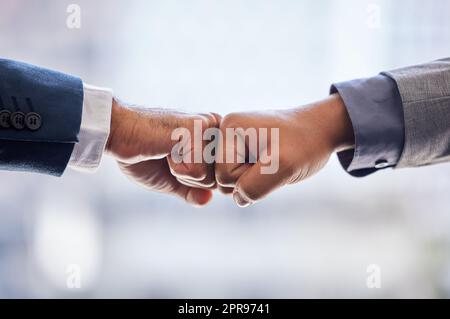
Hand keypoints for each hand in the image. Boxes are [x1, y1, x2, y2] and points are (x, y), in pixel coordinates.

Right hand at [105, 98, 220, 205]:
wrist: (119, 134)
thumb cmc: (142, 154)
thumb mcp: (170, 179)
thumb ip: (191, 191)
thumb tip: (208, 200)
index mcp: (213, 137)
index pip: (220, 179)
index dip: (194, 181)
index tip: (172, 161)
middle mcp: (216, 128)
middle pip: (219, 180)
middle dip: (190, 179)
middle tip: (168, 156)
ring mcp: (210, 127)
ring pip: (211, 178)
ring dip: (183, 173)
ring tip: (166, 151)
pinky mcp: (199, 128)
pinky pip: (200, 171)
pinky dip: (178, 169)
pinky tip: (165, 149)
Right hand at [215, 93, 354, 206]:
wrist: (320, 131)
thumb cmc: (305, 144)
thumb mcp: (284, 165)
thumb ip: (254, 187)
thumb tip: (238, 198)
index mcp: (229, 128)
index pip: (223, 175)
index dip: (248, 178)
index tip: (270, 160)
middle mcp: (225, 133)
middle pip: (221, 180)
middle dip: (249, 180)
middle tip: (272, 162)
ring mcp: (232, 144)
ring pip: (227, 183)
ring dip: (253, 181)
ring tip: (271, 164)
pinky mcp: (239, 153)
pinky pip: (237, 181)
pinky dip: (254, 180)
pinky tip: (267, 167)